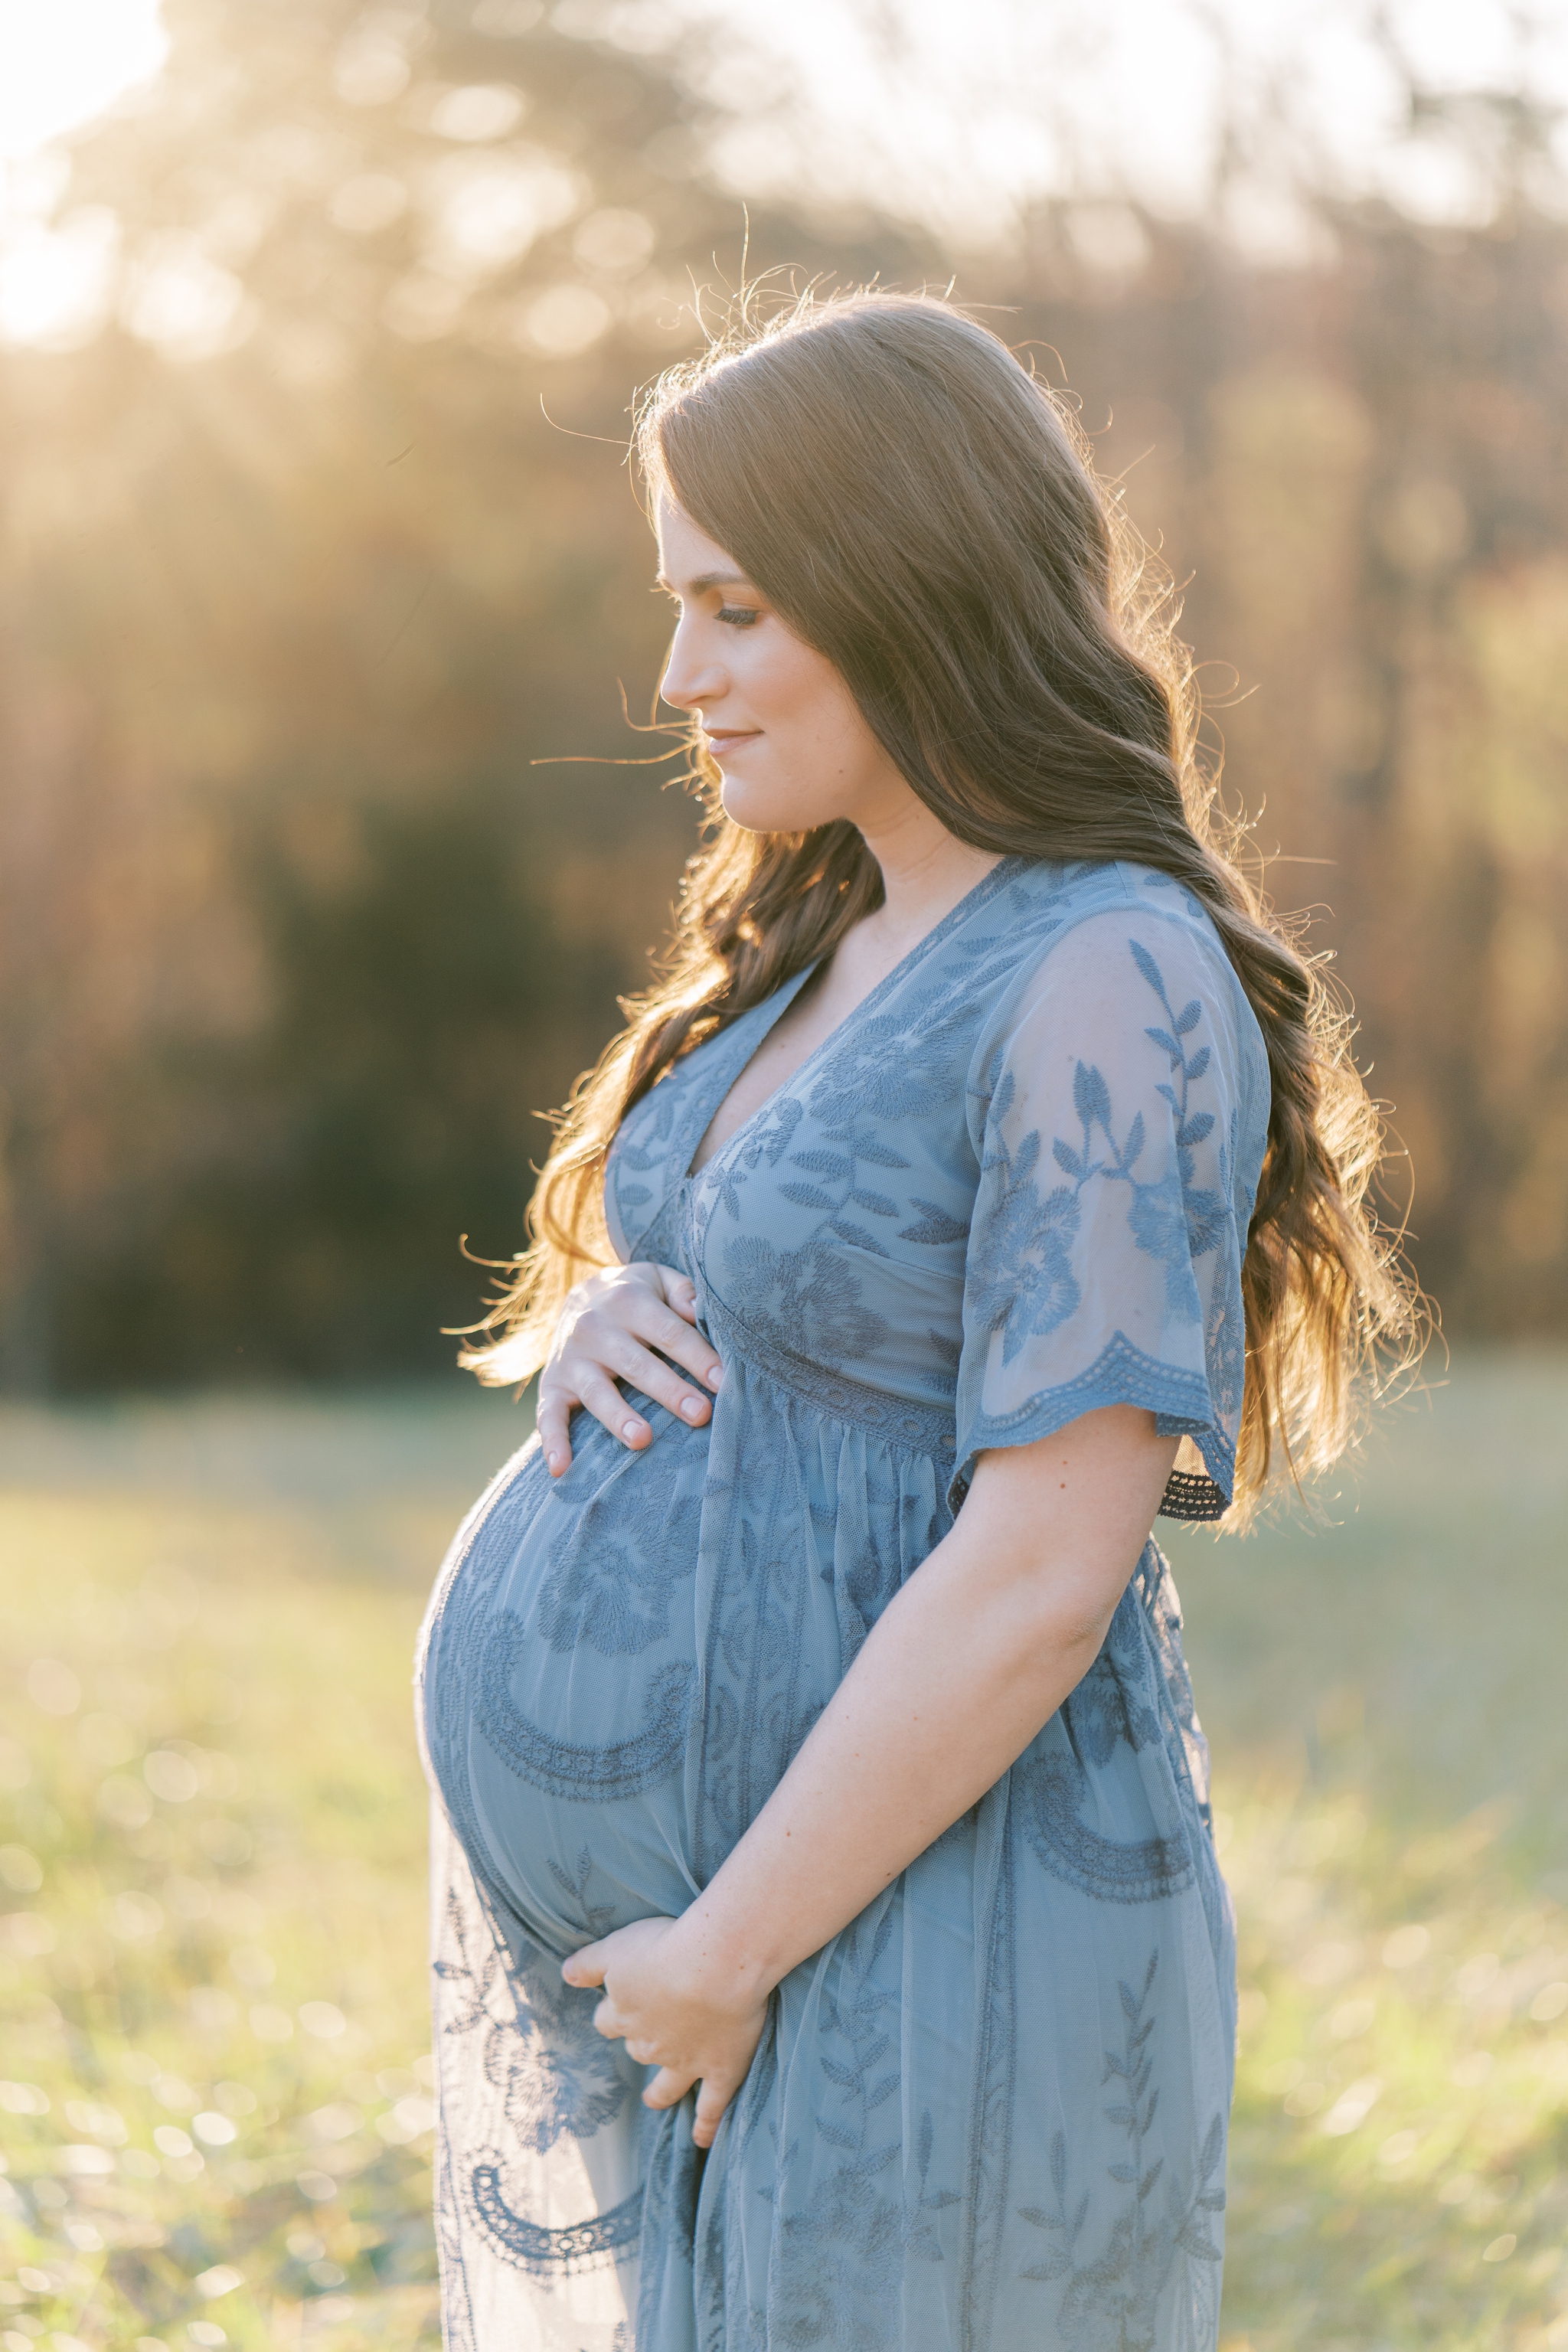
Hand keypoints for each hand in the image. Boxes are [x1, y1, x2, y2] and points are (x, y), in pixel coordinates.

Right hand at [537, 1261, 721, 1475]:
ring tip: (643, 1439)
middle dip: (670, 1390)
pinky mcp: (552, 1384)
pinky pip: (548, 1414)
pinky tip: (561, 1468)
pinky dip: (552, 1441)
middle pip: (637, 1364)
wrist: (578, 1294)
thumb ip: (683, 1291)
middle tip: (700, 1414)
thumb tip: (700, 1311)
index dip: (698, 1357)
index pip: (669, 1332)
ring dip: (619, 1417)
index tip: (723, 1382)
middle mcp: (595, 1328)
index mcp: (628, 1301)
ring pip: (597, 1391)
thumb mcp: (658, 1279)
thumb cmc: (635, 1295)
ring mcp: (571, 1359)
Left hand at [562, 1916, 768, 2150]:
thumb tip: (564, 1974)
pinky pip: (712, 2107)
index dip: (613, 2014)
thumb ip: (588, 1963)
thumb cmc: (664, 1948)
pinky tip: (702, 2141)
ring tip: (655, 2100)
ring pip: (666, 2085)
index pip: (607, 2021)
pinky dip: (706, 2126)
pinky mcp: (721, 2071)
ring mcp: (686, 2062)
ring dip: (659, 2093)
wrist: (715, 1967)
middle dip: (640, 2043)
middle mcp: (649, 2044)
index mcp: (623, 2014)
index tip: (620, 2006)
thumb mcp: (617, 1947)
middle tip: (651, 2035)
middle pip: (637, 2049)